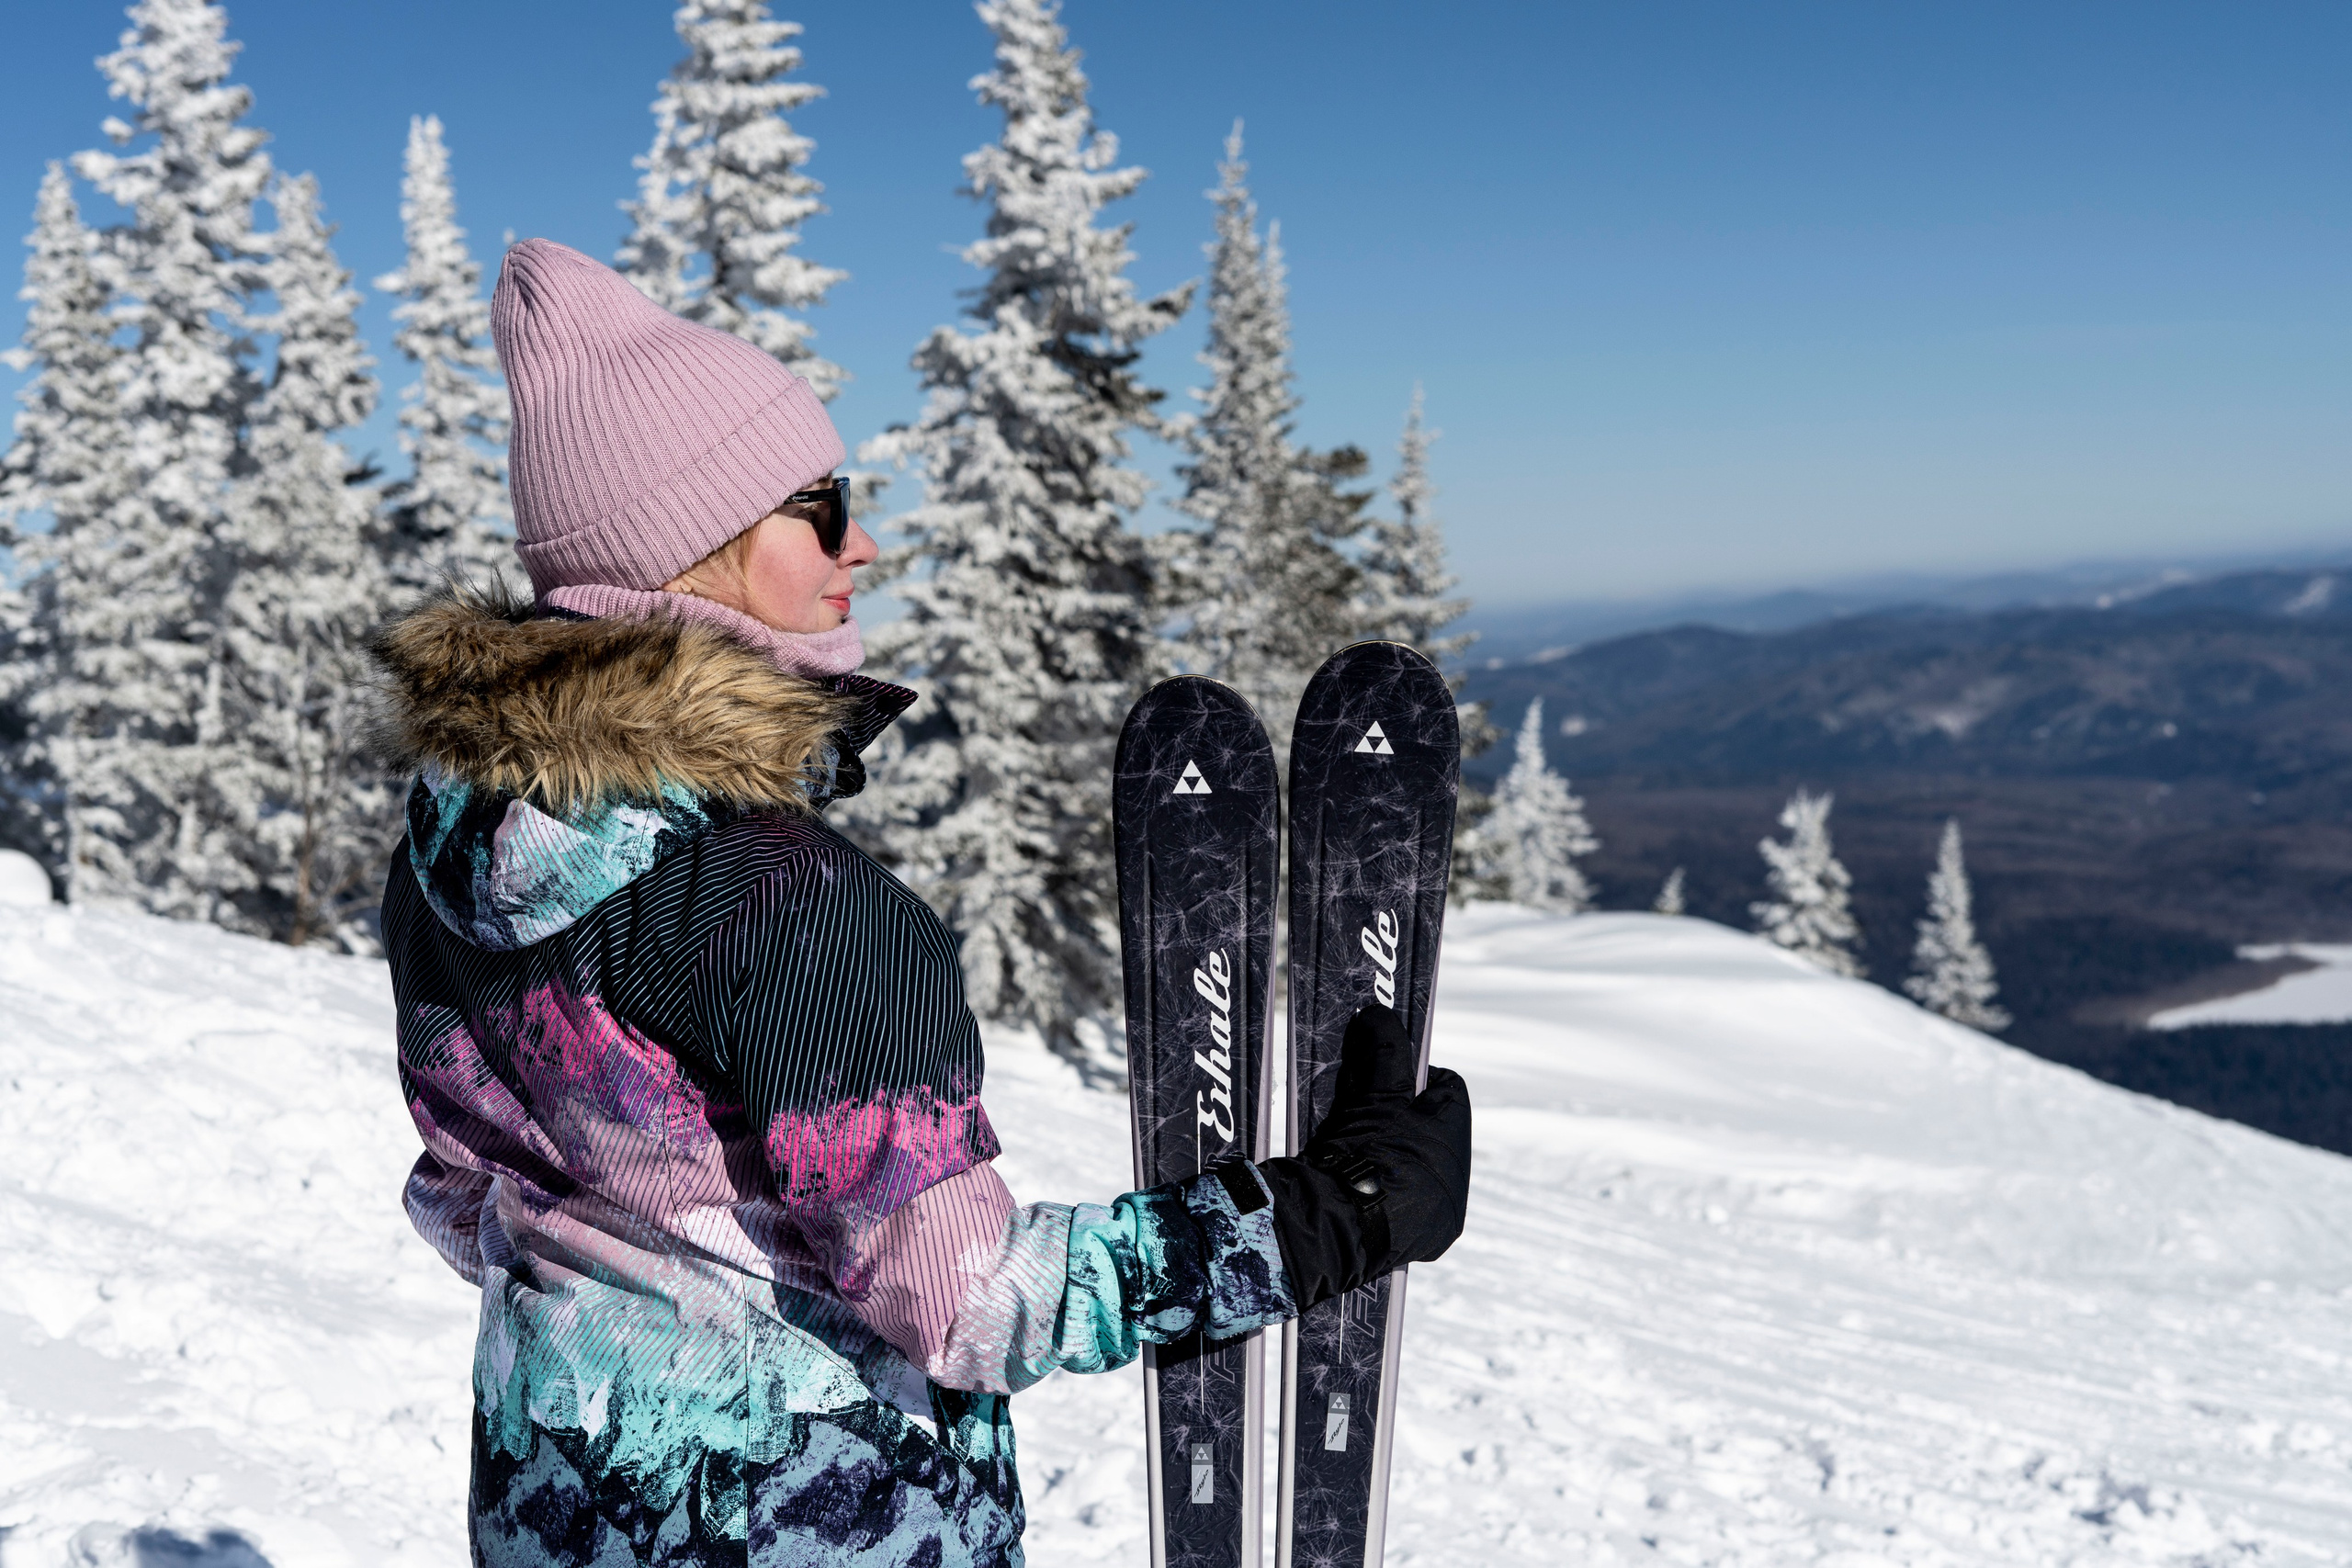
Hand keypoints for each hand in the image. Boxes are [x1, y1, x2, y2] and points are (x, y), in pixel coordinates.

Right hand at [1255, 1004, 1472, 1309]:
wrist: (1327, 1233)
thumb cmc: (1360, 1159)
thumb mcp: (1373, 1097)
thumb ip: (1384, 1052)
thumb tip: (1381, 1011)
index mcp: (1454, 1148)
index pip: (1448, 1090)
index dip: (1414, 1074)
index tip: (1384, 1072)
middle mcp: (1453, 1190)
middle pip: (1428, 1128)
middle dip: (1396, 1111)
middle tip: (1362, 1104)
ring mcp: (1430, 1224)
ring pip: (1411, 1165)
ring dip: (1386, 1146)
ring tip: (1351, 1140)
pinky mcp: (1403, 1246)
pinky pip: (1395, 1199)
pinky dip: (1377, 1181)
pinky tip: (1351, 1176)